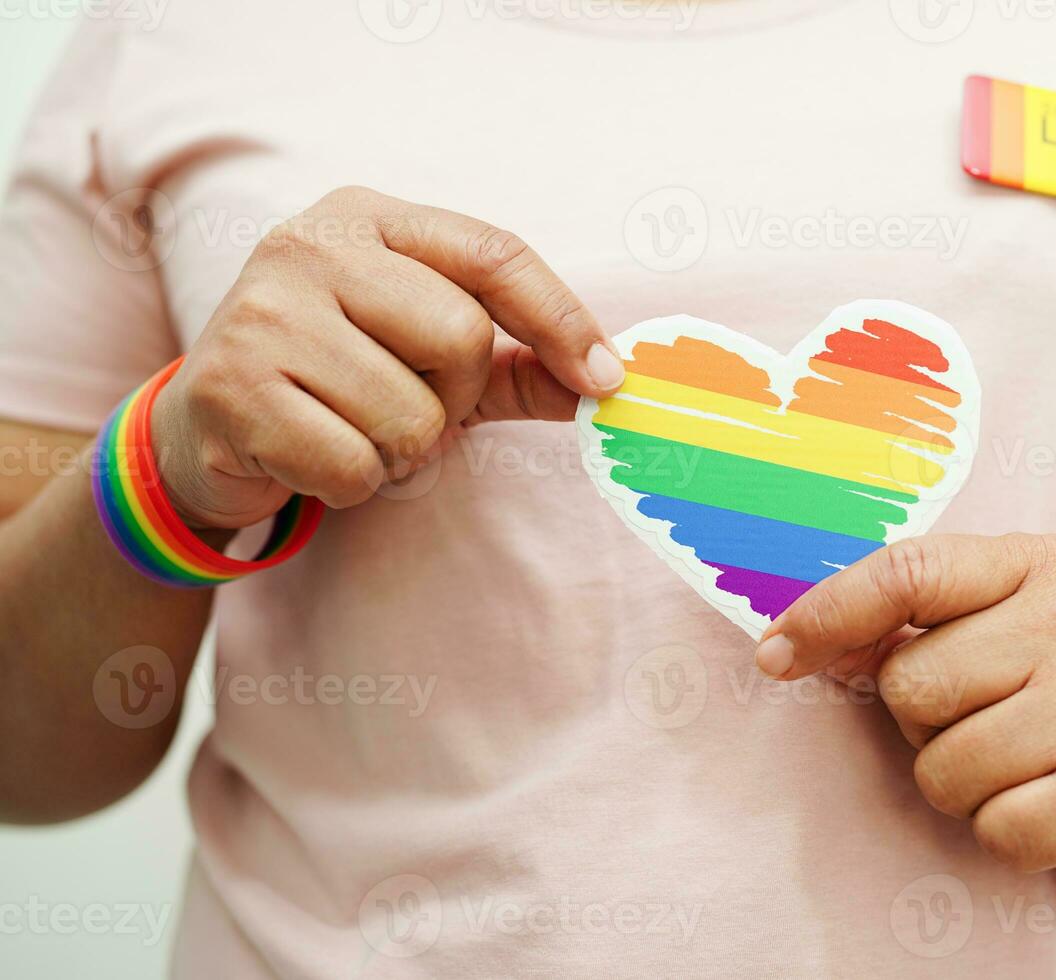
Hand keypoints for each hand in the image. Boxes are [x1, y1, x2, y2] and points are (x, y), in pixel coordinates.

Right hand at [151, 186, 624, 528]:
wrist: (205, 429)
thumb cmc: (339, 381)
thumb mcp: (433, 358)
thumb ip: (518, 364)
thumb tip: (606, 383)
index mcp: (369, 215)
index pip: (495, 253)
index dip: (560, 319)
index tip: (604, 378)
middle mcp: (309, 244)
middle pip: (462, 337)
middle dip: (453, 397)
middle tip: (405, 404)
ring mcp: (261, 312)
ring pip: (410, 415)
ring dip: (400, 451)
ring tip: (351, 430)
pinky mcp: (230, 388)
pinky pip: (354, 466)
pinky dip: (351, 485)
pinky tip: (309, 456)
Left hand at [755, 533, 1055, 895]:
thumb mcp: (997, 620)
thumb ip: (906, 618)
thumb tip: (789, 644)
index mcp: (1041, 562)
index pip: (908, 572)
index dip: (827, 614)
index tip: (774, 654)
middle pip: (911, 684)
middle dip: (921, 720)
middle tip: (981, 718)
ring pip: (943, 767)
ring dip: (960, 783)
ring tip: (1017, 762)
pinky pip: (995, 828)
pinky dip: (1004, 831)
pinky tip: (1048, 803)